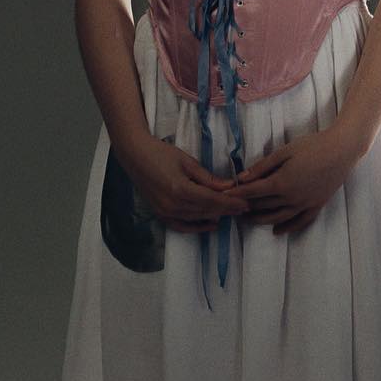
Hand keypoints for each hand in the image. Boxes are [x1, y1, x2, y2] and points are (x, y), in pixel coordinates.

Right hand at [123, 133, 250, 236]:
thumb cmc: (161, 153)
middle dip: (226, 210)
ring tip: (230, 214)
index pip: (212, 201)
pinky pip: (181, 226)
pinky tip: (210, 224)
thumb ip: (209, 178)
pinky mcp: (160, 214)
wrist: (135, 155)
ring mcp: (165, 212)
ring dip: (215, 217)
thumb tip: (230, 187)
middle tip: (243, 208)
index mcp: (181, 190)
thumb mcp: (188, 162)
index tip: (245, 203)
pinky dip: (196, 227)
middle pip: (207, 211)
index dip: (230, 203)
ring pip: (196, 219)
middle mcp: (173, 205)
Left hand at [225, 127, 360, 236]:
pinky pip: (300, 222)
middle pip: (263, 206)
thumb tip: (243, 177)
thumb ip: (263, 166)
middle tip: (234, 207)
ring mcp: (304, 204)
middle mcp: (291, 198)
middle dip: (246, 207)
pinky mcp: (316, 206)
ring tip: (249, 219)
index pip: (253, 191)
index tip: (225, 195)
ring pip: (278, 218)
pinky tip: (277, 231)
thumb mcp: (284, 152)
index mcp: (281, 182)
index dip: (237, 193)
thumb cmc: (312, 146)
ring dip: (261, 220)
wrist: (342, 151)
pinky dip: (287, 228)